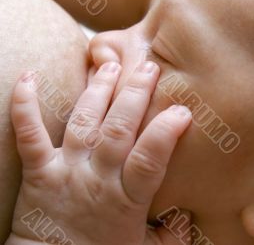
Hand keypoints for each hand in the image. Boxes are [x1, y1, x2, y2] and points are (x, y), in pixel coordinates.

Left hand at [6, 61, 191, 244]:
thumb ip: (173, 233)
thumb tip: (189, 214)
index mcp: (127, 198)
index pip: (149, 159)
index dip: (165, 132)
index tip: (181, 111)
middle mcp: (97, 179)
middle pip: (118, 129)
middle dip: (135, 94)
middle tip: (150, 67)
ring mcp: (67, 171)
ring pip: (84, 122)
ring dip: (98, 90)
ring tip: (112, 64)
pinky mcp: (39, 171)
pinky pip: (29, 134)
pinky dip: (25, 105)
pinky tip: (29, 77)